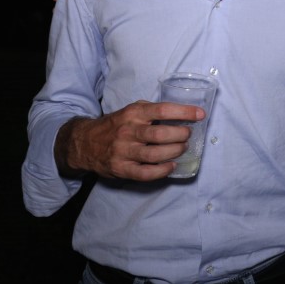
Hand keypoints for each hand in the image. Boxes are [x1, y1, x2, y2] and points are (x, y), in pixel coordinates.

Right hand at [55, 101, 205, 180]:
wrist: (85, 142)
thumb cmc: (115, 125)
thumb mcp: (130, 110)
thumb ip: (151, 111)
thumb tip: (181, 113)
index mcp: (133, 113)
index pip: (162, 110)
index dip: (184, 112)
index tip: (200, 114)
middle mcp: (128, 131)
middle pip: (160, 134)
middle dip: (181, 135)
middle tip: (188, 135)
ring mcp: (124, 151)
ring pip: (154, 155)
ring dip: (174, 152)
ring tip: (182, 149)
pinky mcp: (121, 169)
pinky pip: (145, 173)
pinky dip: (162, 171)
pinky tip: (171, 166)